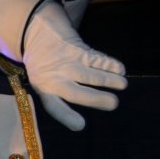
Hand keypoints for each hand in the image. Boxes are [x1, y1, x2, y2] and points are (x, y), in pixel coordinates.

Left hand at [23, 0, 126, 130]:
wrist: (37, 33)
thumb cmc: (45, 65)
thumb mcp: (42, 81)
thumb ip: (60, 93)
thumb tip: (88, 113)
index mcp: (43, 89)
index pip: (54, 107)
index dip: (66, 117)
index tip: (80, 125)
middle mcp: (54, 77)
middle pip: (75, 93)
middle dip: (96, 100)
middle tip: (114, 104)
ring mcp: (66, 63)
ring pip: (89, 75)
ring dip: (109, 80)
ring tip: (123, 85)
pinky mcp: (77, 49)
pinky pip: (97, 59)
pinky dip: (111, 65)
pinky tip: (120, 70)